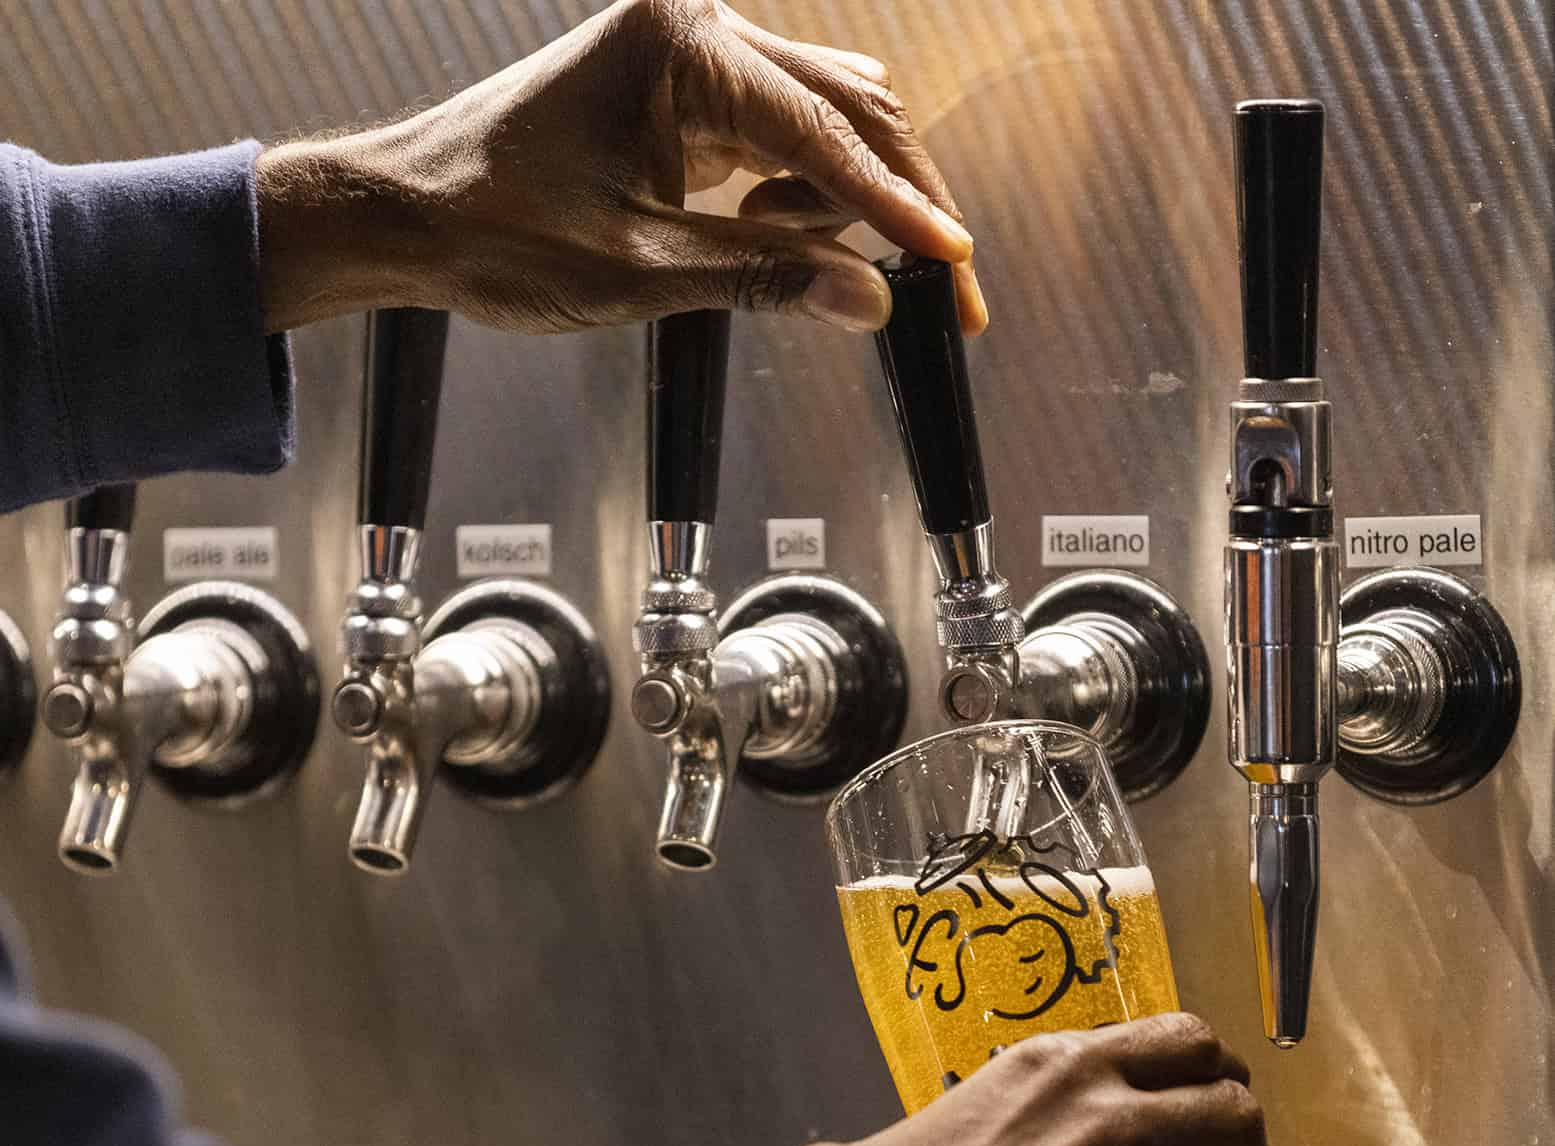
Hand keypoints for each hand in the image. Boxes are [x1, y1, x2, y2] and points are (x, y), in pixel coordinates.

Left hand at [256, 0, 983, 335]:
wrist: (407, 215)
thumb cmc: (495, 234)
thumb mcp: (638, 273)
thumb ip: (762, 279)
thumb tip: (870, 301)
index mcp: (683, 49)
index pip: (826, 137)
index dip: (898, 213)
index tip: (952, 273)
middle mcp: (698, 31)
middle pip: (851, 110)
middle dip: (901, 205)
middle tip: (946, 294)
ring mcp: (694, 58)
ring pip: (827, 122)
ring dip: (852, 203)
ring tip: (821, 273)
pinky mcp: (688, 95)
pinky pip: (784, 139)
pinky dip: (806, 197)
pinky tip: (773, 238)